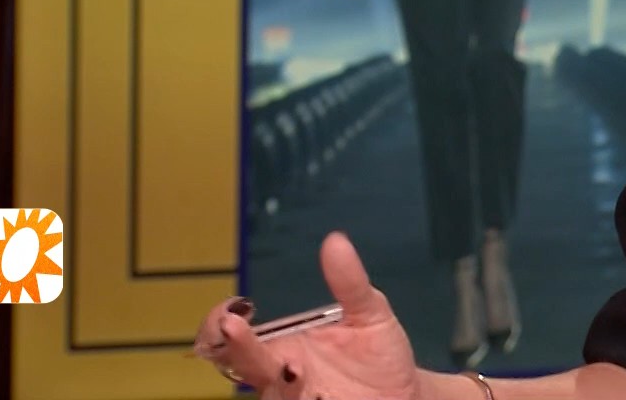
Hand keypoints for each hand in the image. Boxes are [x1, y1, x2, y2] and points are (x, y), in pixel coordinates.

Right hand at [193, 231, 424, 399]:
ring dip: (277, 383)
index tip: (230, 310)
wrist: (406, 391)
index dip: (219, 324)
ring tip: (295, 368)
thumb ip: (350, 283)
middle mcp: (279, 376)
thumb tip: (335, 240)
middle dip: (238, 348)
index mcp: (283, 346)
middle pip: (242, 365)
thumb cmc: (378, 353)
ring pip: (270, 395)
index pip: (233, 337)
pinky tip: (320, 395)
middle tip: (234, 327)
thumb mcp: (369, 314)